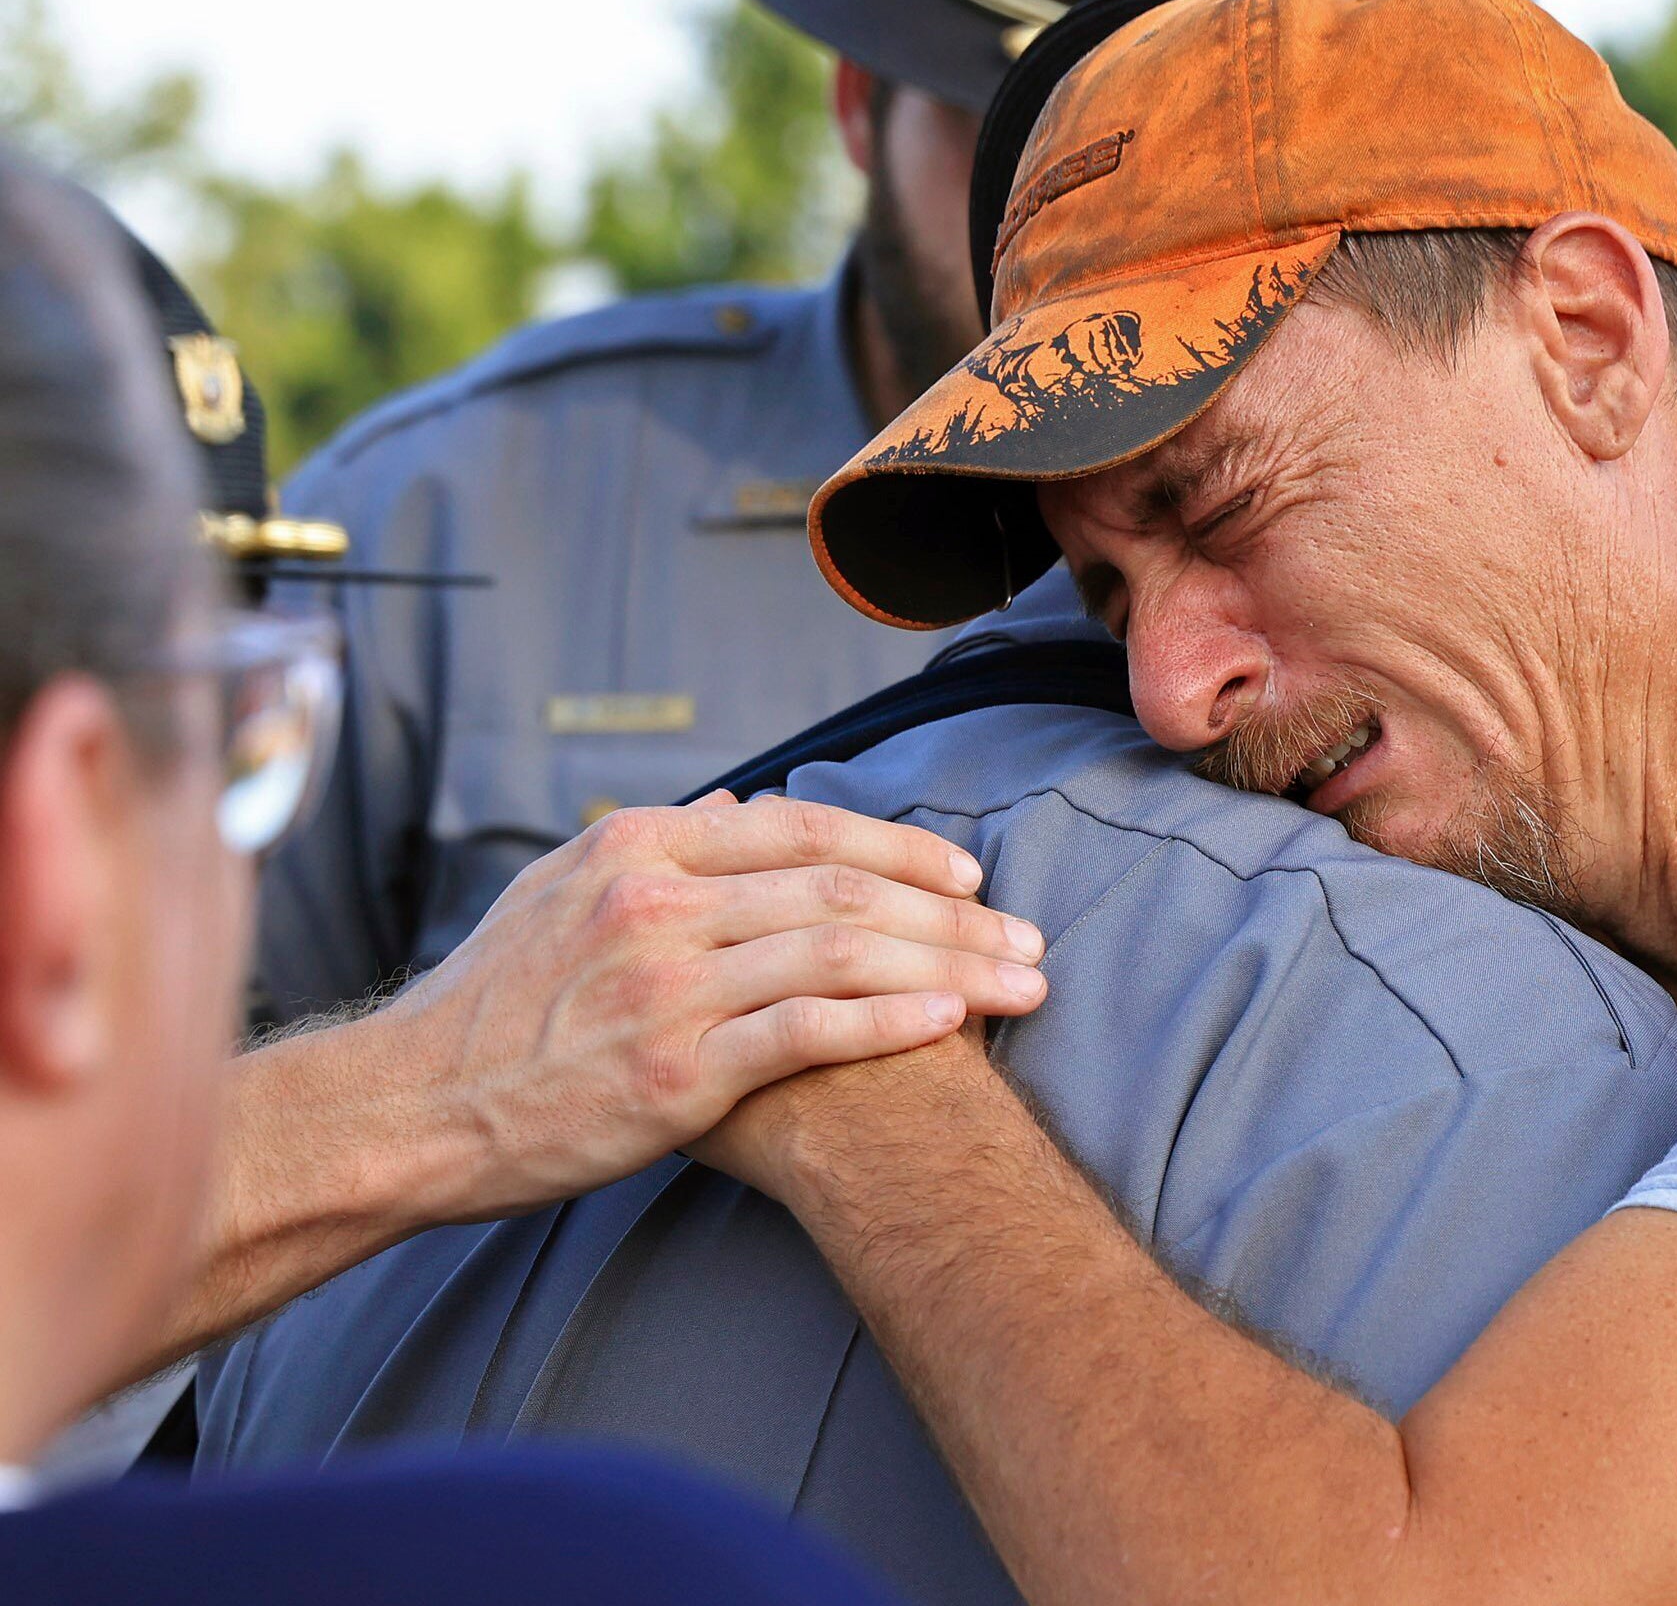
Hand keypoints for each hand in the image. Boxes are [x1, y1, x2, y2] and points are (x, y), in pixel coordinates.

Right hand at [365, 793, 1046, 1221]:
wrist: (404, 1110)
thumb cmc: (488, 1008)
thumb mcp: (561, 892)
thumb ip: (660, 846)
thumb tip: (745, 810)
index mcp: (639, 848)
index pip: (805, 828)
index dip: (902, 849)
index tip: (970, 875)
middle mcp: (658, 904)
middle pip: (844, 891)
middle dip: (954, 914)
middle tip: (1030, 939)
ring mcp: (667, 987)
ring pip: (844, 956)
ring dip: (951, 968)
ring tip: (1021, 987)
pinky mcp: (672, 1071)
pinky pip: (807, 1033)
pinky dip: (888, 1023)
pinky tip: (949, 1024)